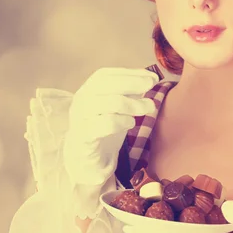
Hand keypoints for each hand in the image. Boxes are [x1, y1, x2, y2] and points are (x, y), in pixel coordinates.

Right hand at [63, 67, 158, 216]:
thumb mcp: (117, 106)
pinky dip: (123, 121)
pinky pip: (106, 124)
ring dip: (134, 104)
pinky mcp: (85, 136)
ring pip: (109, 103)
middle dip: (132, 83)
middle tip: (152, 87)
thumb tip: (150, 78)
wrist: (85, 158)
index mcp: (87, 90)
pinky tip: (130, 123)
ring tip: (149, 107)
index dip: (129, 73)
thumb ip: (129, 92)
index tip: (152, 77)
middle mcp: (81, 100)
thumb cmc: (103, 126)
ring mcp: (80, 118)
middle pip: (105, 84)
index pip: (105, 74)